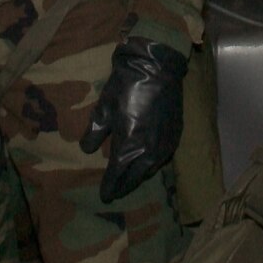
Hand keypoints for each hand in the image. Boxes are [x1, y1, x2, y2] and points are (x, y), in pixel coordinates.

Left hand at [79, 36, 188, 203]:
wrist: (157, 67)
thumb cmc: (126, 86)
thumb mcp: (104, 108)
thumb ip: (94, 132)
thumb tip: (86, 150)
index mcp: (129, 145)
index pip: (117, 174)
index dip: (110, 186)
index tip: (104, 195)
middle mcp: (149, 150)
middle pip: (135, 177)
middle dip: (124, 186)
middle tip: (116, 192)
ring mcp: (165, 144)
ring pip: (151, 170)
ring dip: (139, 177)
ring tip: (130, 180)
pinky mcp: (175, 135)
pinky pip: (162, 158)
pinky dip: (152, 165)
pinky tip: (147, 163)